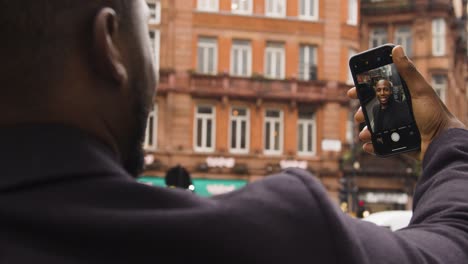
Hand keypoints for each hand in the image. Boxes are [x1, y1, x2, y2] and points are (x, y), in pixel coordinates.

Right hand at [347, 45, 464, 159]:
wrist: (443, 142)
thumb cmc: (435, 114)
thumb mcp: (420, 90)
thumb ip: (408, 71)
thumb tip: (397, 49)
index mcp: (402, 97)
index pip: (378, 91)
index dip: (363, 90)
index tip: (352, 92)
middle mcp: (398, 112)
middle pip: (372, 110)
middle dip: (361, 112)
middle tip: (358, 116)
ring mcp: (396, 128)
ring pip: (374, 128)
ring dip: (365, 131)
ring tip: (365, 134)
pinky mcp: (397, 143)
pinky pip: (380, 144)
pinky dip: (372, 146)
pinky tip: (369, 145)